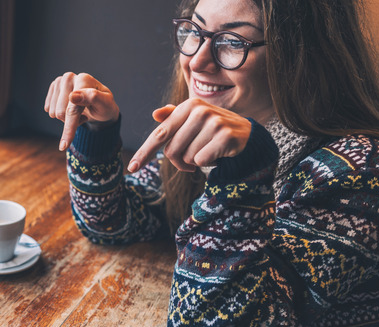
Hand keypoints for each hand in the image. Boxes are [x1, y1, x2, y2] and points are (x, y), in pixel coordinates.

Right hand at [44, 72, 119, 150]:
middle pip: (60, 112)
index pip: (72, 108)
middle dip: (72, 120)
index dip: (70, 127)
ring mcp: (59, 82)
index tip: (64, 145)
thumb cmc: (104, 106)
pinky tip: (70, 107)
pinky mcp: (53, 88)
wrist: (99, 104)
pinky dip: (60, 114)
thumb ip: (92, 98)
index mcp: (84, 79)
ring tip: (79, 111)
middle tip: (84, 114)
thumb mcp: (105, 105)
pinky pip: (49, 109)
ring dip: (67, 118)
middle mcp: (69, 77)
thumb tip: (72, 96)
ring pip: (54, 112)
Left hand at [127, 99, 251, 172]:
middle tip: (192, 159)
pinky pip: (201, 161)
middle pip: (171, 151)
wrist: (247, 135)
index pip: (159, 134)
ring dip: (195, 162)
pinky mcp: (224, 136)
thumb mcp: (193, 121)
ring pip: (187, 157)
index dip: (144, 153)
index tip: (132, 168)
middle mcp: (199, 110)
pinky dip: (207, 163)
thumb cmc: (213, 129)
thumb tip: (155, 114)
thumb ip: (174, 117)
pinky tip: (217, 154)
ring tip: (208, 151)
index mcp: (187, 106)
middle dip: (179, 161)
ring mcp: (213, 122)